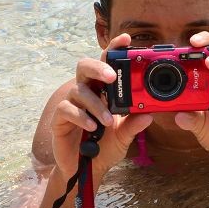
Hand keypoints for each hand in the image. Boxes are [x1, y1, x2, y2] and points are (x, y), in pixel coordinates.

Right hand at [51, 32, 152, 185]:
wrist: (87, 168)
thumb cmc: (105, 145)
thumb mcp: (124, 136)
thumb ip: (134, 125)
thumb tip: (149, 115)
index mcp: (102, 89)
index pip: (107, 64)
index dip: (114, 49)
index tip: (126, 39)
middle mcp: (86, 91)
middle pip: (85, 66)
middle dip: (99, 67)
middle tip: (113, 76)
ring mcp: (71, 103)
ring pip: (79, 90)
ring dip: (96, 104)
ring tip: (109, 120)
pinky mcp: (59, 118)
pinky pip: (67, 109)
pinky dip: (81, 116)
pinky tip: (92, 126)